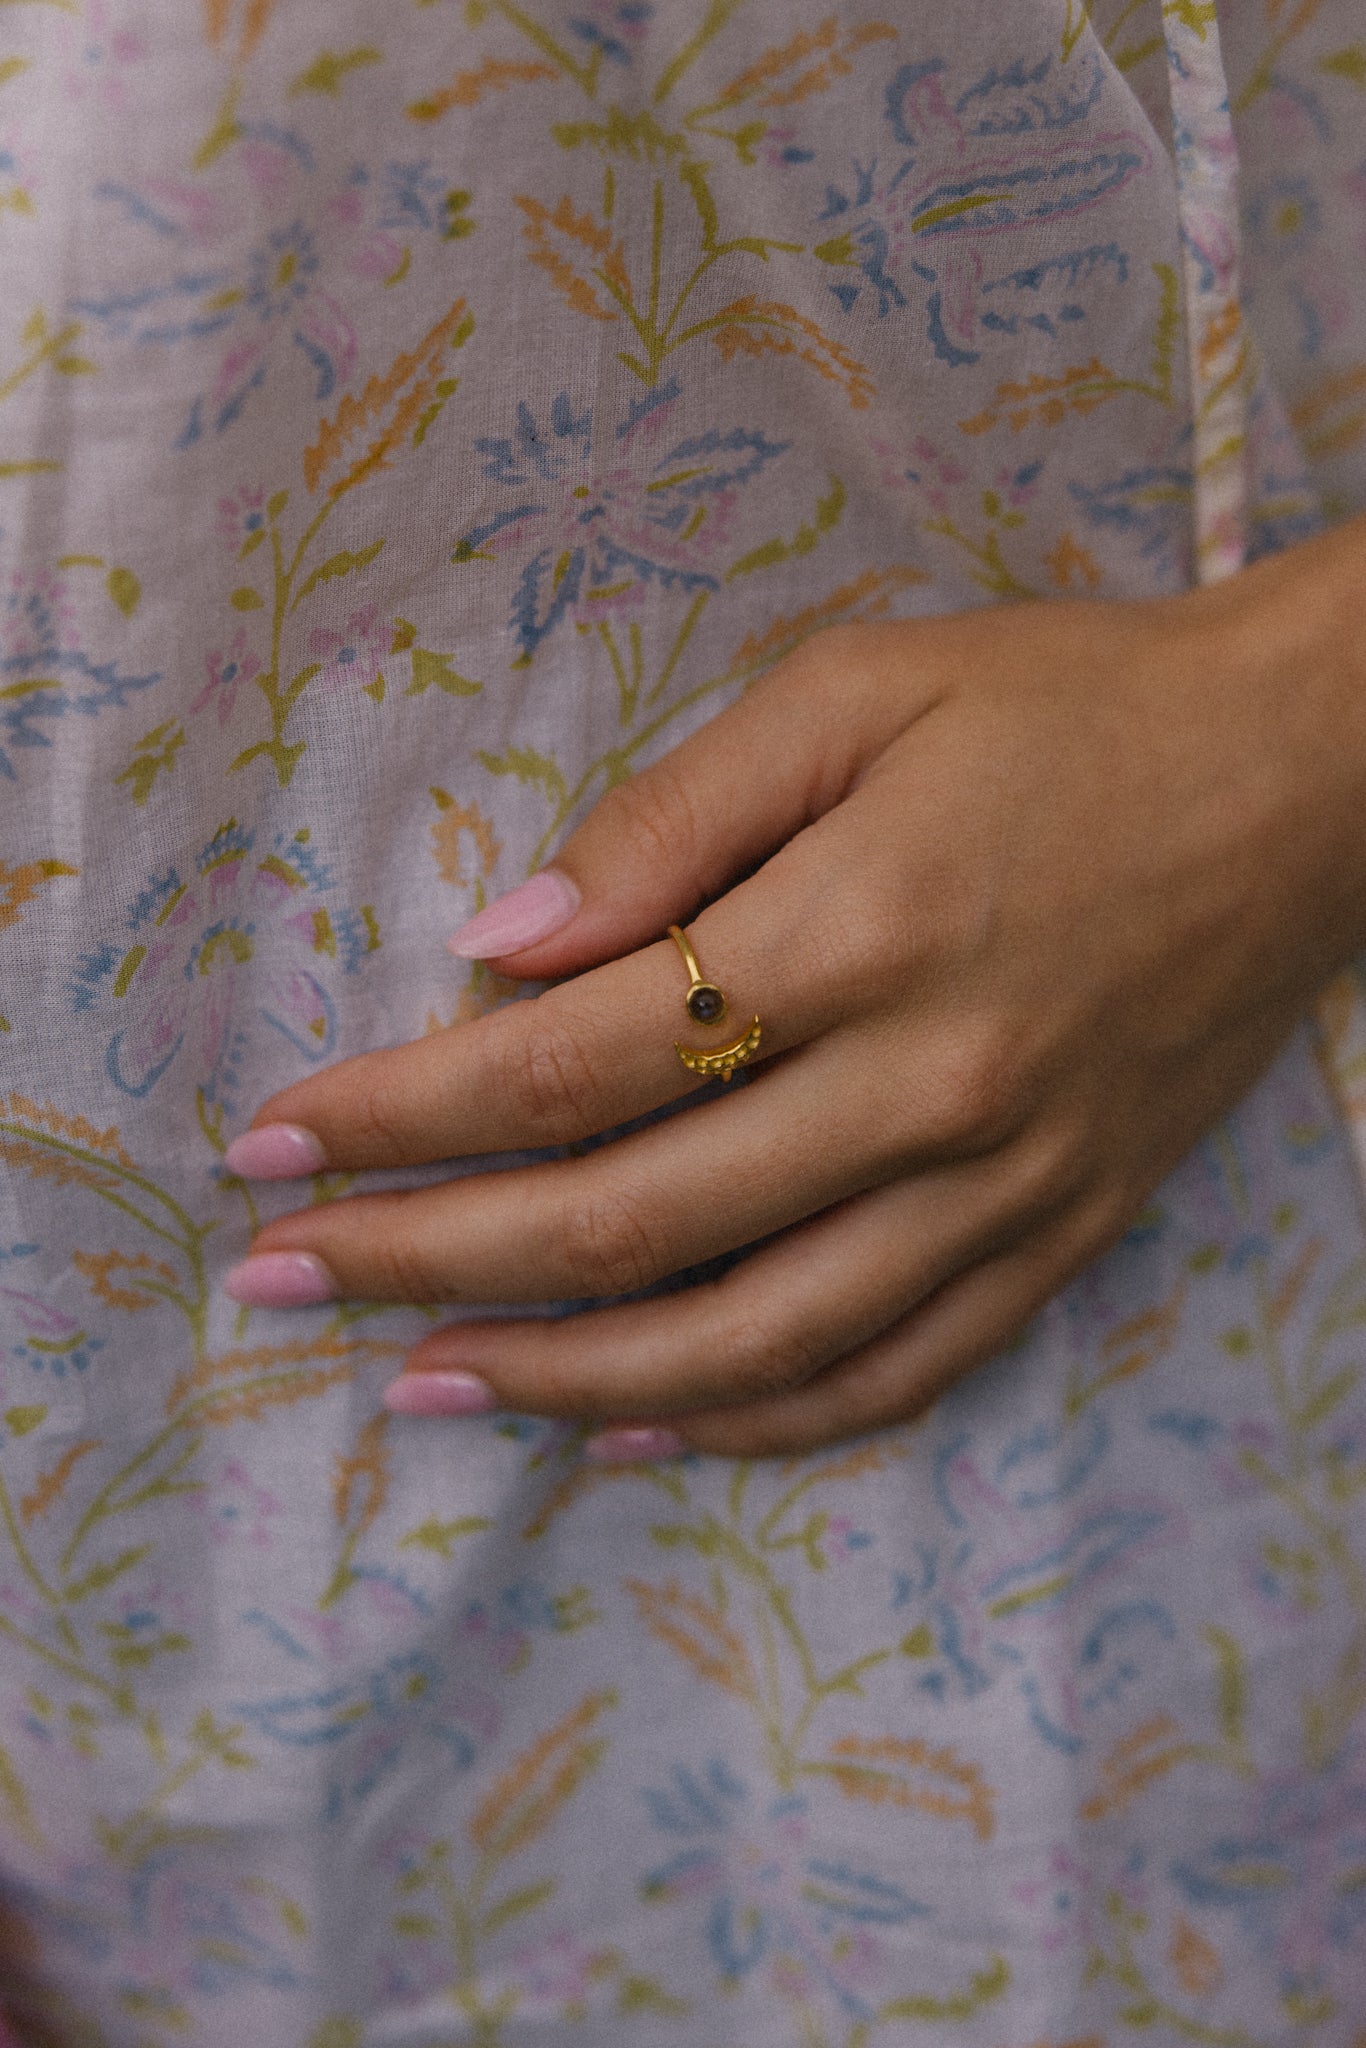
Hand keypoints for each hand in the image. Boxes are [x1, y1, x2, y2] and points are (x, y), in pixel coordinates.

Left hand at [223, 527, 1365, 1455]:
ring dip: (560, 1377)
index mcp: (862, 929)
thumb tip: (502, 942)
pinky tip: (630, 1429)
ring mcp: (1004, 1188)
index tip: (275, 1143)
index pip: (570, 1060)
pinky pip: (890, 1374)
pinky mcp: (1060, 1236)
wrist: (1311, 780)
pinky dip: (747, 1421)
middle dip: (426, 1259)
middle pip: (627, 1219)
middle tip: (283, 1280)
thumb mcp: (858, 690)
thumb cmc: (1071, 706)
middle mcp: (929, 1088)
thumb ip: (672, 820)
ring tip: (417, 1386)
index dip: (400, 1114)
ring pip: (747, 1340)